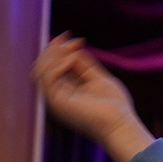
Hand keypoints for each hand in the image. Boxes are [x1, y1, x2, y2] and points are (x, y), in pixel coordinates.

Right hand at [32, 34, 153, 161]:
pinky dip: (57, 64)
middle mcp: (57, 95)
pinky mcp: (57, 103)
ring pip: (40, 70)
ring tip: (73, 48)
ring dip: (54, 54)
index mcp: (65, 91)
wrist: (122, 126)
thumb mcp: (100, 80)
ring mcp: (55, 99)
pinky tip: (72, 59)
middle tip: (70, 38)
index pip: (51, 66)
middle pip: (42, 66)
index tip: (70, 36)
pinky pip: (47, 78)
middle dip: (53, 48)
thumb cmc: (116, 107)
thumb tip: (72, 48)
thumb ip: (84, 66)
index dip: (57, 49)